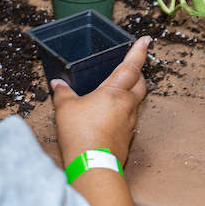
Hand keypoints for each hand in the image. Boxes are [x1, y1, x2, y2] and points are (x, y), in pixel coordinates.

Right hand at [52, 36, 150, 166]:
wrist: (92, 165)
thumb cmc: (81, 134)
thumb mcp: (65, 108)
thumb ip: (63, 93)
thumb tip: (58, 84)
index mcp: (114, 92)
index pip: (131, 66)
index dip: (139, 51)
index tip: (146, 40)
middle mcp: (127, 105)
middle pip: (141, 83)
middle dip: (138, 73)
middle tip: (130, 66)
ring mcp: (129, 122)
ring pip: (135, 101)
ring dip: (129, 92)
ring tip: (114, 90)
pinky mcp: (126, 136)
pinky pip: (128, 117)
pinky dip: (121, 110)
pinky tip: (107, 113)